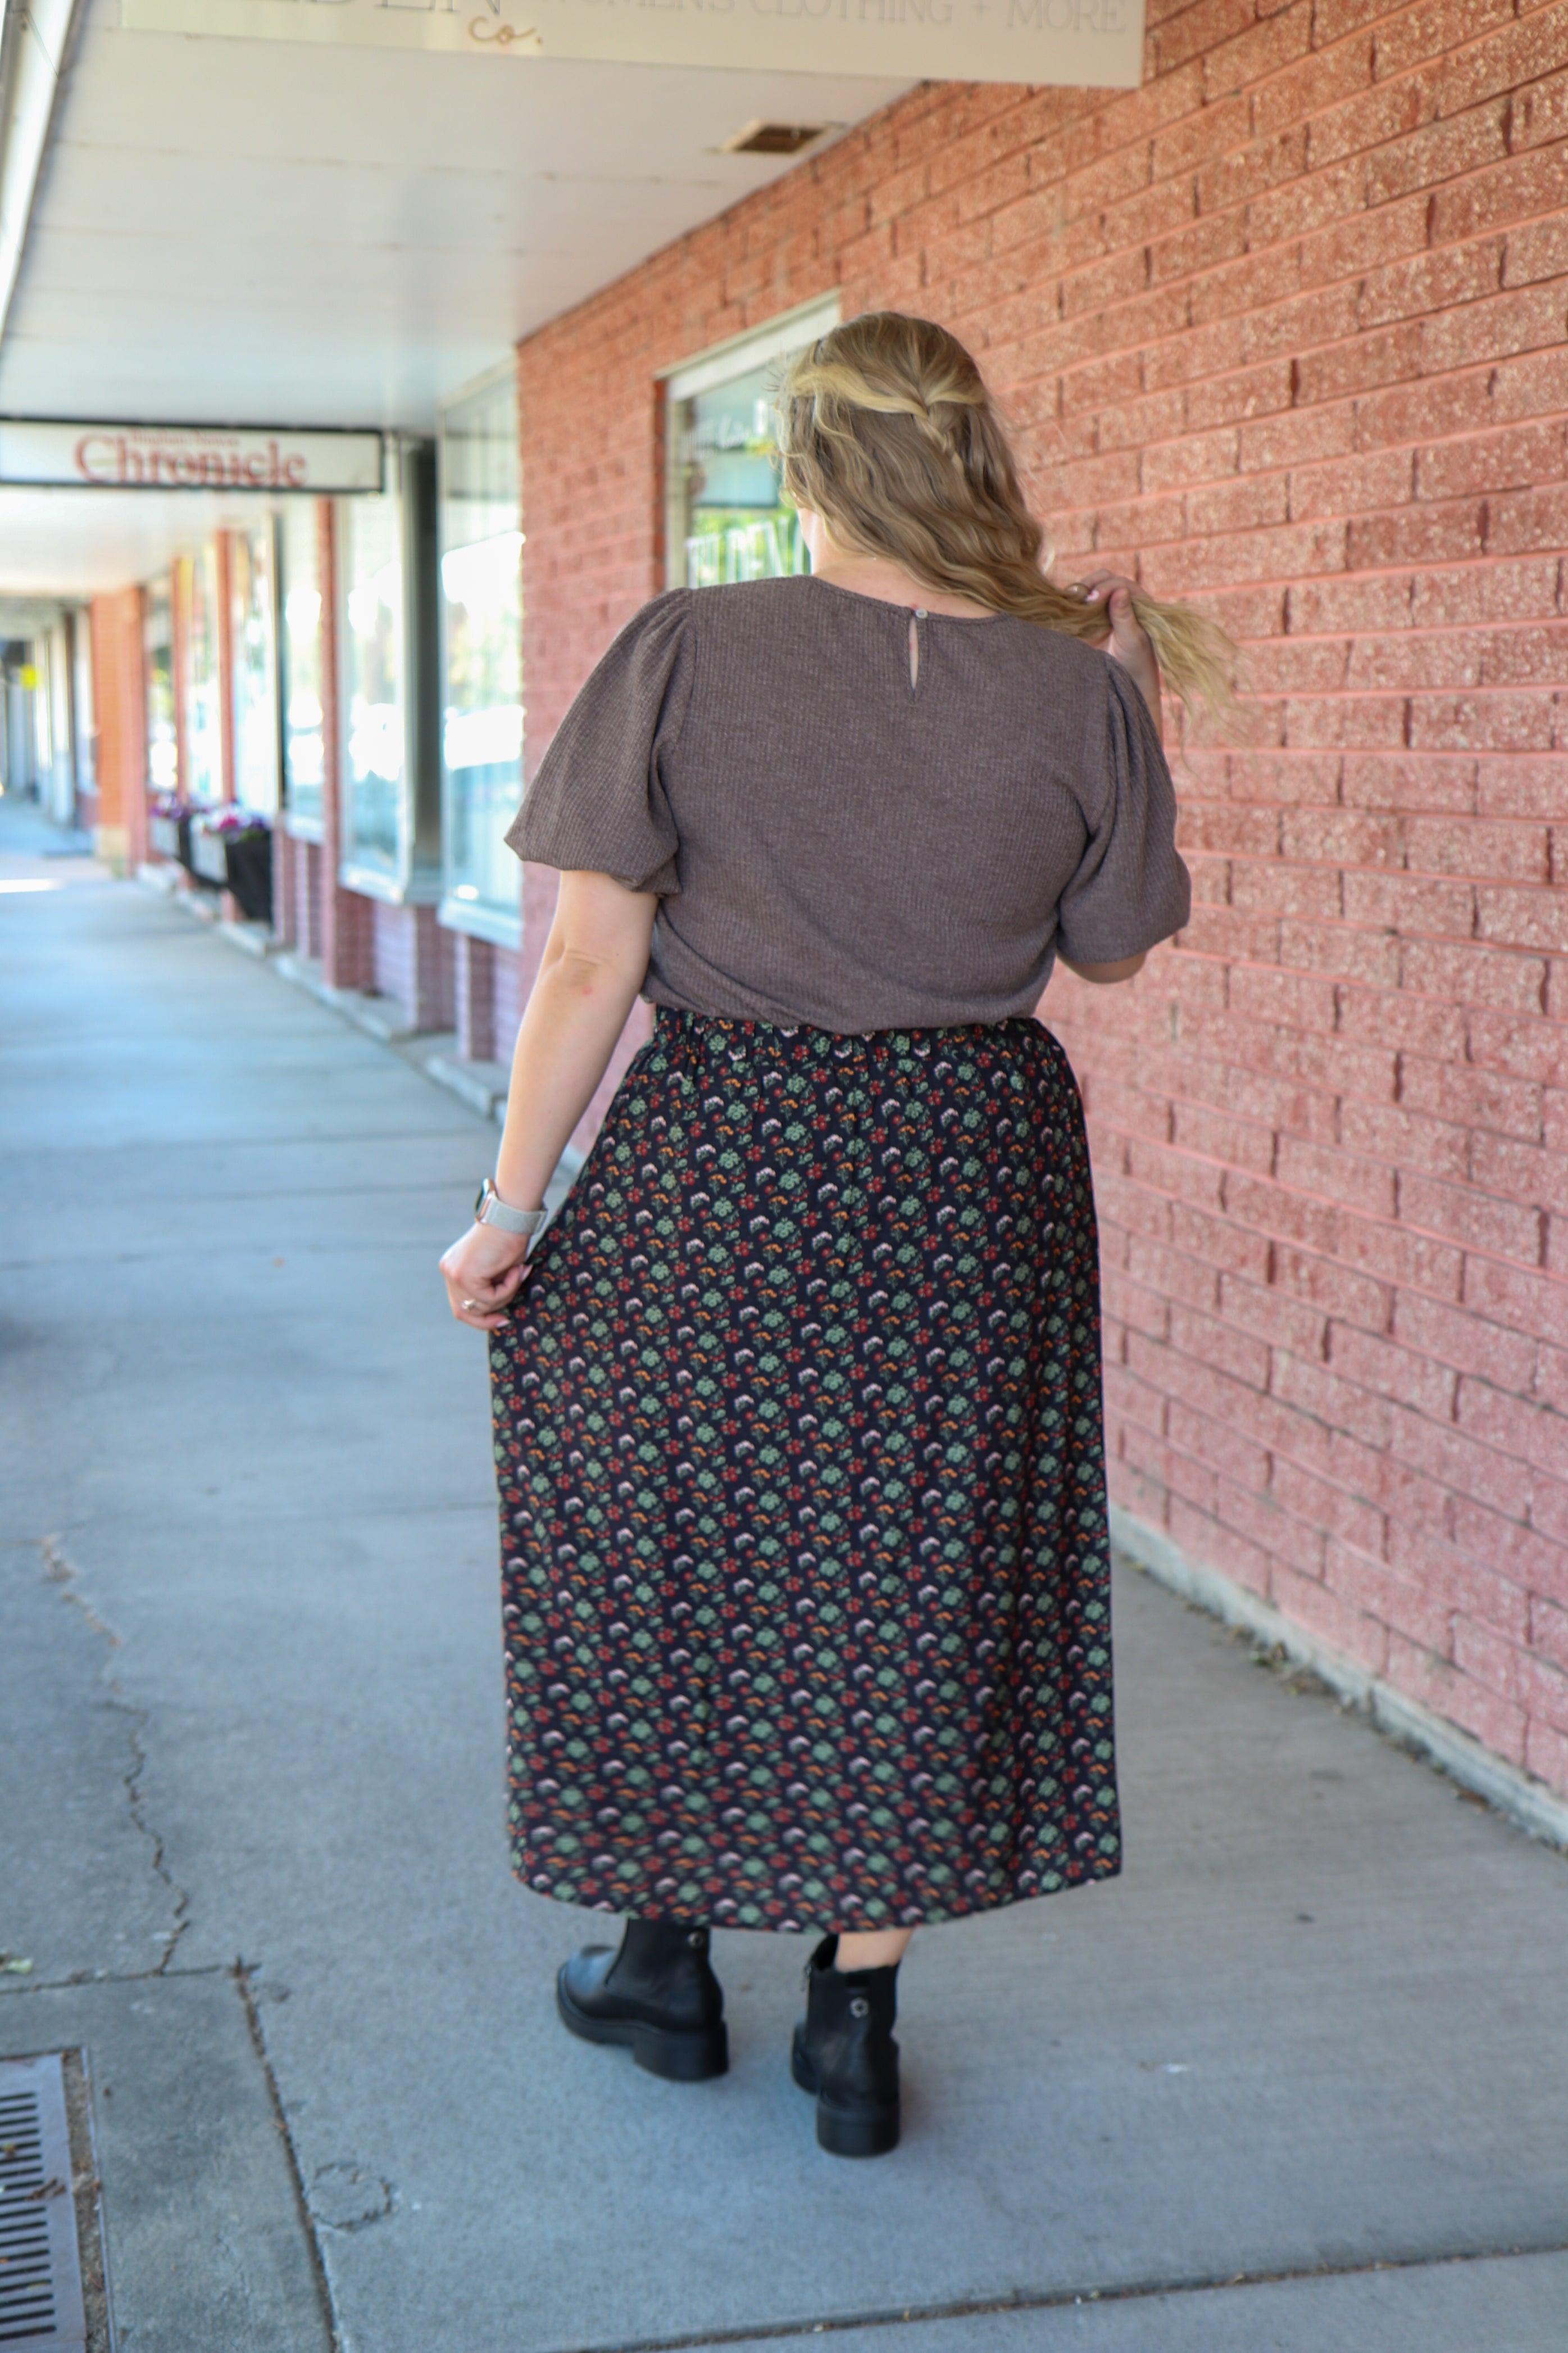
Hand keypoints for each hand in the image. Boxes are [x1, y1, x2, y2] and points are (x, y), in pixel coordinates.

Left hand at [439, 1222, 532, 1332]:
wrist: (511, 1215)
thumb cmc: (510, 1237)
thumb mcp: (499, 1270)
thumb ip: (492, 1288)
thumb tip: (498, 1314)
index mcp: (454, 1267)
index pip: (460, 1302)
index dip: (479, 1316)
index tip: (500, 1318)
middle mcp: (449, 1270)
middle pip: (462, 1311)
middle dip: (486, 1319)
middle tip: (505, 1319)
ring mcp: (453, 1273)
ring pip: (480, 1306)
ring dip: (505, 1295)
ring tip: (518, 1272)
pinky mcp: (463, 1275)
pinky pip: (489, 1297)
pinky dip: (508, 1288)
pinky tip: (514, 1270)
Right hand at [1075, 570, 1161, 723]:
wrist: (1127, 683)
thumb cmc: (1137, 663)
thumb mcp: (1132, 639)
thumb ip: (1124, 615)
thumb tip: (1120, 590)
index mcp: (1137, 602)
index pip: (1119, 583)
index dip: (1105, 587)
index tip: (1093, 600)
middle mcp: (1120, 601)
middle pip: (1103, 579)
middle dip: (1090, 585)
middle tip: (1081, 600)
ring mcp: (1104, 610)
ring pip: (1089, 590)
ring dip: (1079, 594)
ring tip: (1071, 605)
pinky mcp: (1089, 621)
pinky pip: (1079, 606)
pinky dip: (1072, 606)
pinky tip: (1067, 612)